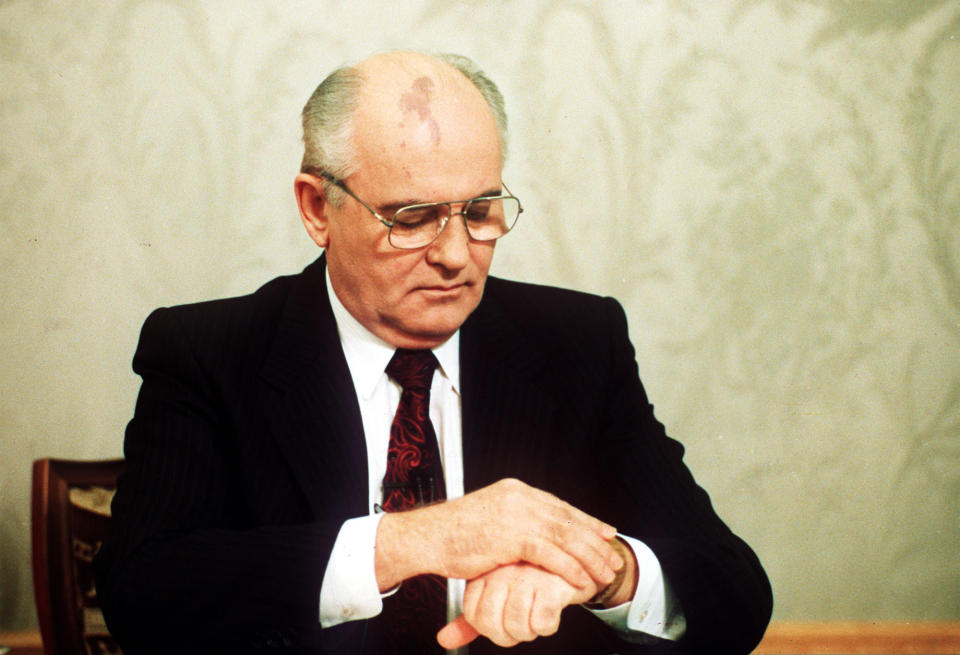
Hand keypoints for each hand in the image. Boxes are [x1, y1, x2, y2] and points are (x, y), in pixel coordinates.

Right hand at [375, 478, 621, 591]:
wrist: (426, 537)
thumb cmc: (452, 534)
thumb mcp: (490, 519)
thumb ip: (515, 521)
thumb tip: (534, 534)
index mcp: (515, 490)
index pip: (560, 505)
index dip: (586, 520)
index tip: (605, 532)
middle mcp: (519, 497)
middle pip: (568, 519)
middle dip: (595, 539)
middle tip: (613, 555)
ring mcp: (516, 514)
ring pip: (565, 536)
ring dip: (589, 556)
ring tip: (605, 572)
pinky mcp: (511, 535)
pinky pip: (550, 553)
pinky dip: (570, 568)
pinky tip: (582, 580)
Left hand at [436, 563, 596, 648]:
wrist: (577, 559)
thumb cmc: (534, 577)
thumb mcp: (497, 595)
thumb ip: (471, 620)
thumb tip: (445, 640)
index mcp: (486, 572)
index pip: (472, 615)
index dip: (489, 628)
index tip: (504, 619)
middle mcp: (503, 572)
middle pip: (491, 626)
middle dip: (509, 634)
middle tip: (523, 620)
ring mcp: (526, 576)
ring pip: (516, 627)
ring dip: (530, 631)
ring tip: (536, 613)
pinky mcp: (551, 584)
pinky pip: (540, 624)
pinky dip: (547, 625)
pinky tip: (551, 608)